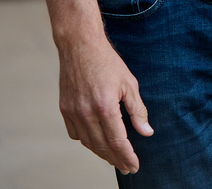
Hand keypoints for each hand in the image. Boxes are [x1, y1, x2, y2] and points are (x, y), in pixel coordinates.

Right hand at [58, 36, 153, 173]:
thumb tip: (147, 132)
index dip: (127, 156)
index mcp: (105, 106)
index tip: (134, 166)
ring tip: (114, 157)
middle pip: (102, 146)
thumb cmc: (107, 62)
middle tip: (126, 166)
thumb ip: (138, 110)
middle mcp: (86, 112)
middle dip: (116, 159)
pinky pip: (76, 134)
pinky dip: (87, 140)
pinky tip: (97, 140)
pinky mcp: (64, 109)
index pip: (117, 141)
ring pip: (88, 143)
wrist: (80, 45)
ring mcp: (73, 112)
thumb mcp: (129, 83)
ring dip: (101, 153)